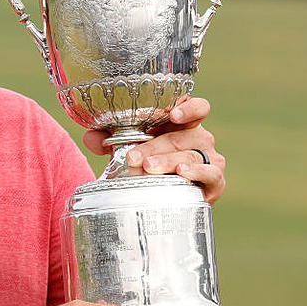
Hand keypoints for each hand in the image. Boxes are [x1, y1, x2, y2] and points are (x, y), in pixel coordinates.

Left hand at [83, 96, 226, 203]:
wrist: (166, 198)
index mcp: (182, 124)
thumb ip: (109, 139)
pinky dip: (197, 173)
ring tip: (148, 167)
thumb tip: (91, 137)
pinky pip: (210, 174)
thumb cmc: (148, 164)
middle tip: (134, 157)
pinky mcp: (215, 181)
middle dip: (154, 146)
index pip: (196, 107)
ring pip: (191, 155)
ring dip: (167, 161)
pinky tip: (182, 172)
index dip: (188, 108)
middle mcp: (199, 138)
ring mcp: (210, 159)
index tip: (172, 114)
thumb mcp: (128, 148)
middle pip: (181, 136)